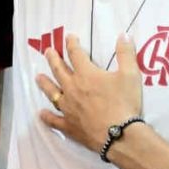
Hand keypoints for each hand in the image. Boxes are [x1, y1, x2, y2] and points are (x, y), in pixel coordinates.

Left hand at [37, 33, 142, 152]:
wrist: (119, 134)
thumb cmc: (124, 103)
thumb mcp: (131, 74)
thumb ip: (126, 53)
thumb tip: (123, 34)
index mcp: (86, 74)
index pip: (76, 54)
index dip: (72, 44)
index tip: (69, 37)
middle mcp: (73, 89)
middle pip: (59, 71)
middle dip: (53, 59)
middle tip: (47, 51)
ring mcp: (68, 108)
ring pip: (52, 93)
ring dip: (45, 84)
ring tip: (38, 77)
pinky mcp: (69, 125)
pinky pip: (54, 120)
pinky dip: (47, 117)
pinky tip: (41, 114)